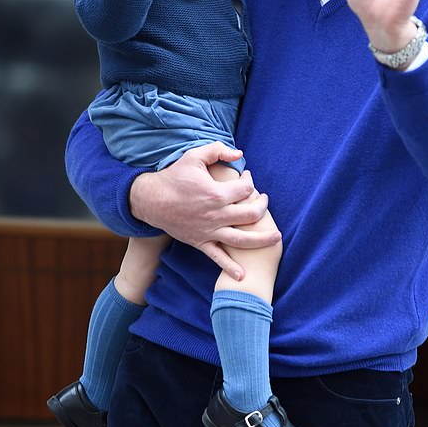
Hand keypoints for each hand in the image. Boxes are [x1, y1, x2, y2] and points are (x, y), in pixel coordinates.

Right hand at [129, 141, 276, 278]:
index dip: (251, 181)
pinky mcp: (200, 242)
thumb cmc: (174, 176)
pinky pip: (218, 257)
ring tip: (276, 237)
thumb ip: (218, 150)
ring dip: (262, 240)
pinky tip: (243, 276)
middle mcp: (216, 215)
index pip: (246, 189)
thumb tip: (240, 153)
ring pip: (242, 239)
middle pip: (251, 214)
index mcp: (217, 193)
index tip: (248, 177)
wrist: (151, 200)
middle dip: (262, 206)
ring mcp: (209, 231)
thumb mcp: (194, 156)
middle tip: (264, 200)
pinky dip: (230, 268)